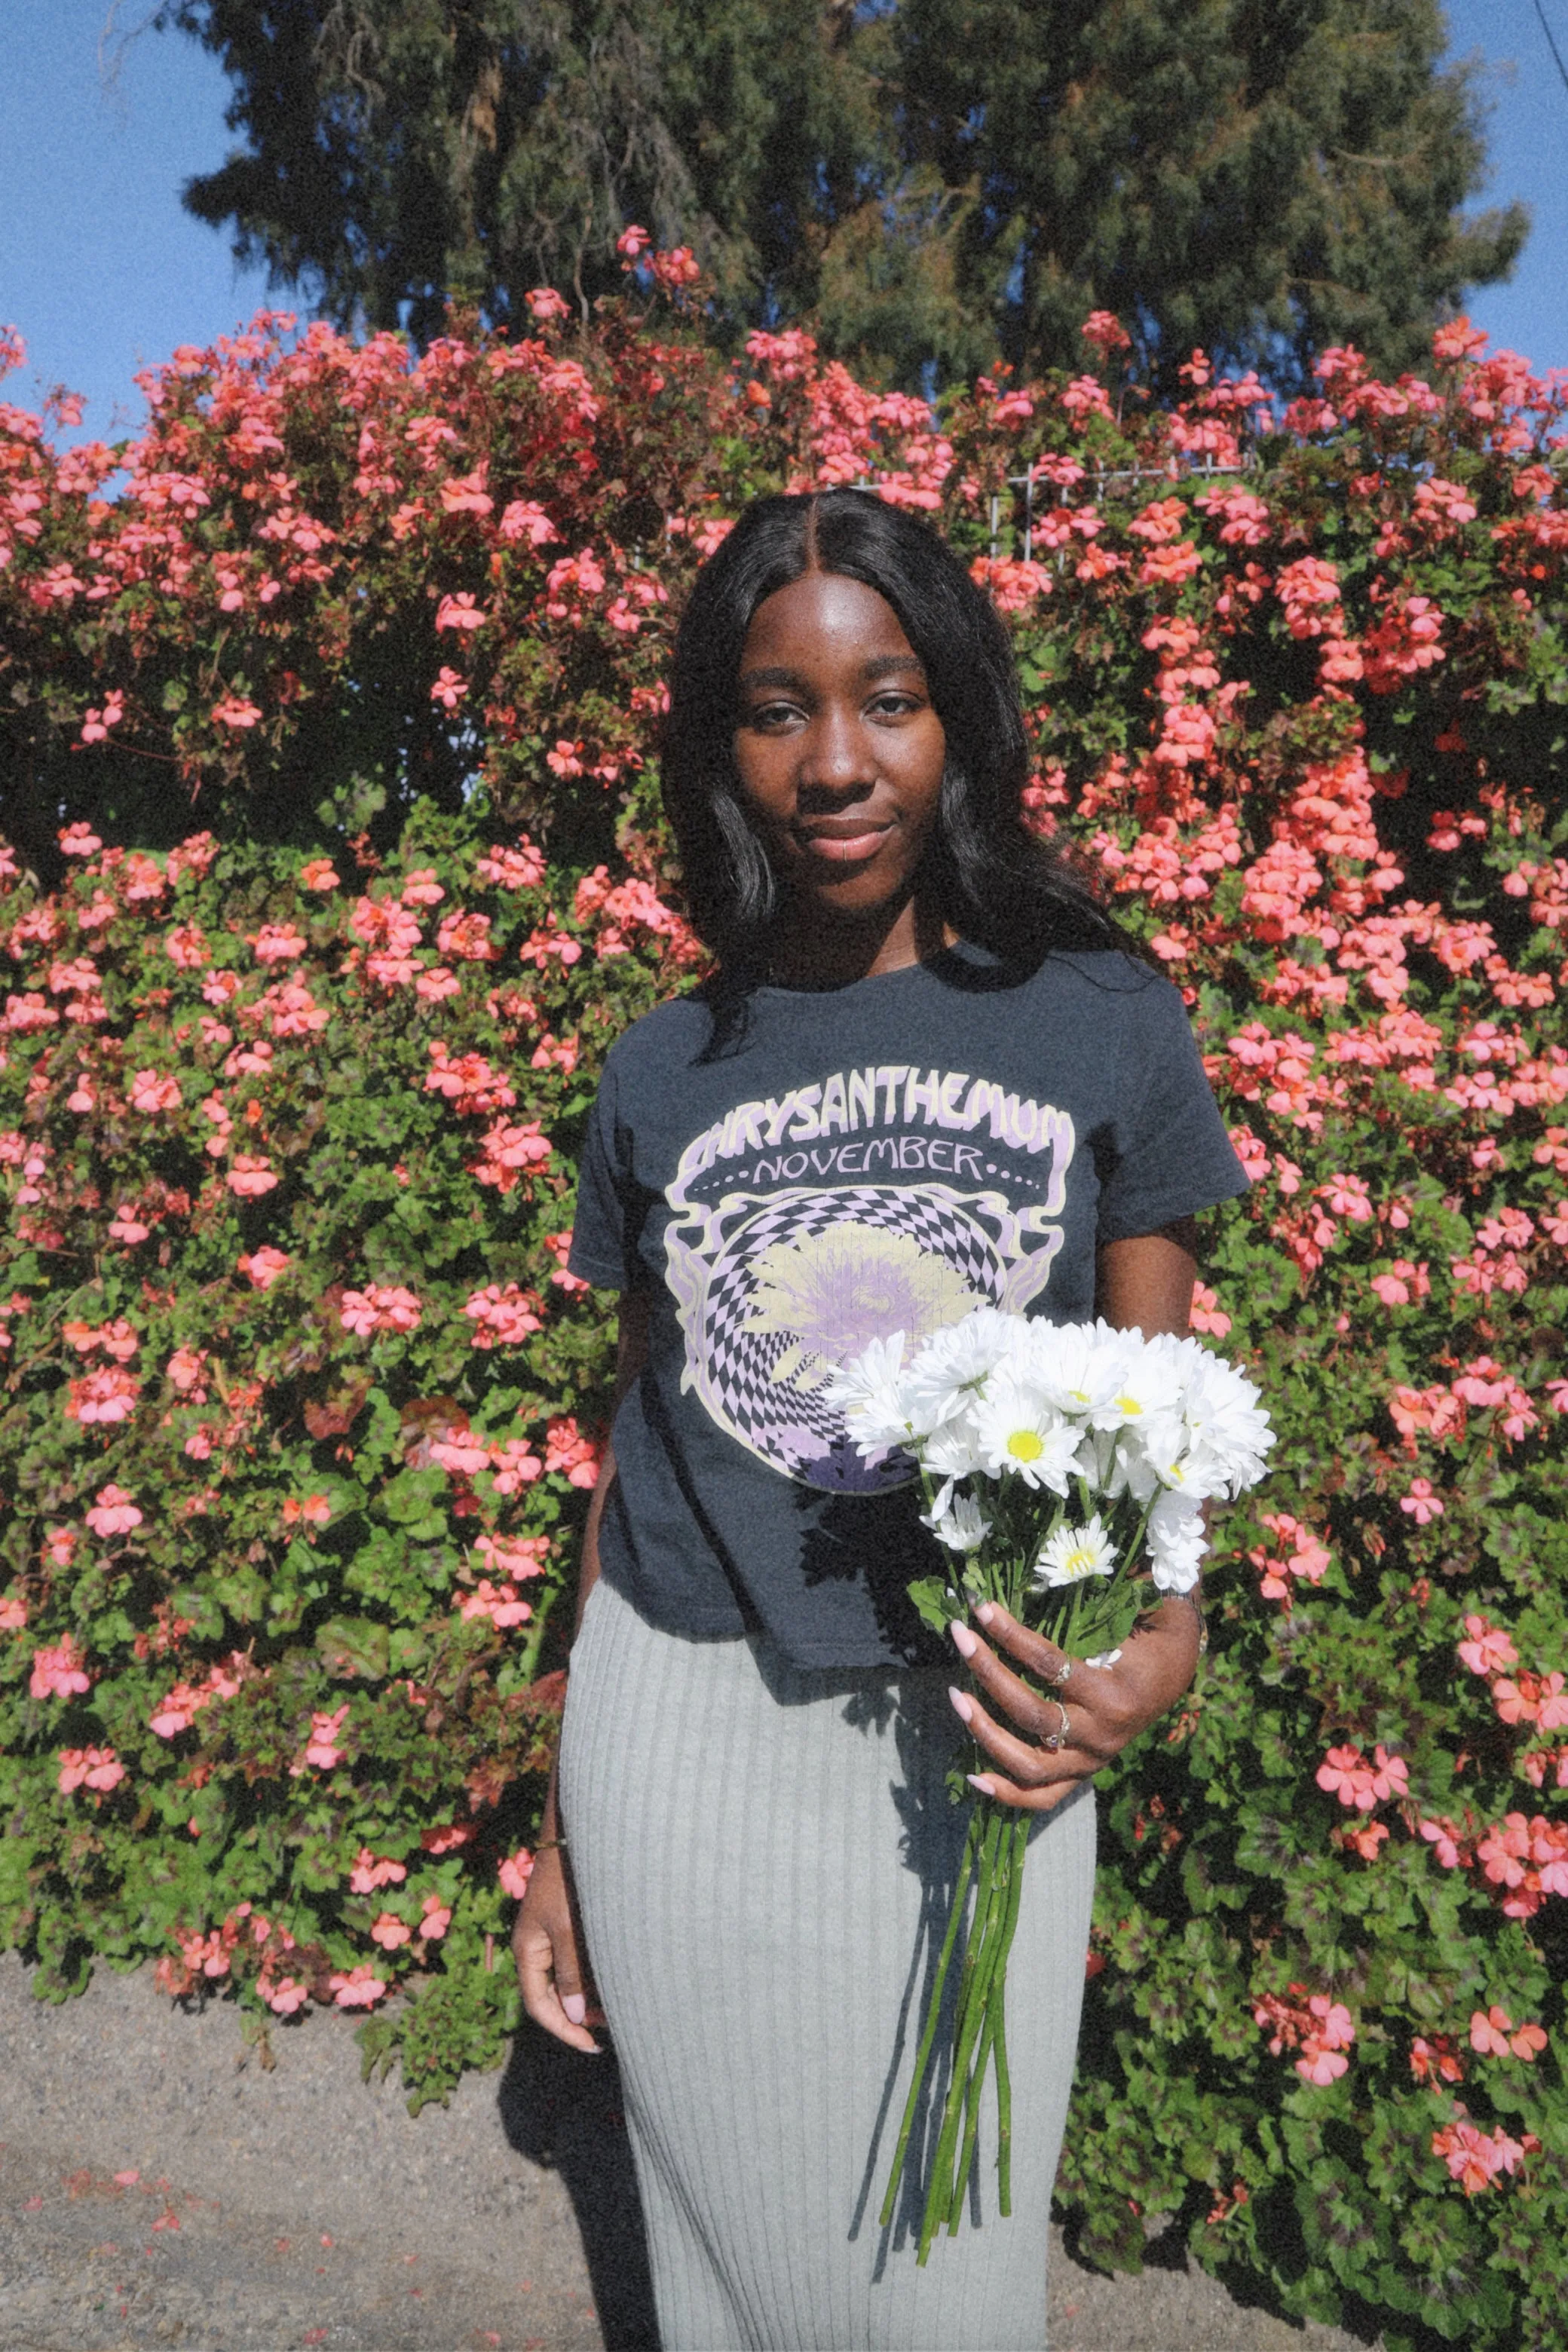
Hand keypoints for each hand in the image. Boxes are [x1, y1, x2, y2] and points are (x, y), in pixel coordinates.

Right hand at [512, 1847, 604, 2052]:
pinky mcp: (568, 1925)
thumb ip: (570, 1973)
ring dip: (588, 1998)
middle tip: (610, 2031)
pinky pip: (577, 1962)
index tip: (592, 2045)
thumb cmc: (566, 1878)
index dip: (564, 2030)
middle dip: (578, 2017)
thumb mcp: (567, 1928)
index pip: (539, 2006)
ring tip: (618, 2010)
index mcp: (527, 1951)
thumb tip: (576, 2016)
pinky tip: (616, 1981)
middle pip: (552, 1997)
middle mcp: (536, 1948)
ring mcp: (551, 1936)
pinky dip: (593, 1977)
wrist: (574, 1834)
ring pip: (567, 1981)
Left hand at [947, 1592, 1201, 1812]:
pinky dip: (1007, 1793)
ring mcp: (1091, 1761)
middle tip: (959, 1637)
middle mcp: (1103, 1735)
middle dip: (989, 1673)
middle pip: (1033, 1714)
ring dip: (986, 1732)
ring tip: (955, 1697)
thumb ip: (1116, 1587)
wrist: (1177, 1676)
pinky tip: (974, 1776)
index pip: (1050, 1664)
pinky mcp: (1082, 1773)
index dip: (1011, 1635)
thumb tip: (1067, 1554)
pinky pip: (1042, 1797)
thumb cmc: (1155, 1632)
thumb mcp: (1149, 1607)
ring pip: (1030, 1763)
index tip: (982, 1609)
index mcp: (1117, 1693)